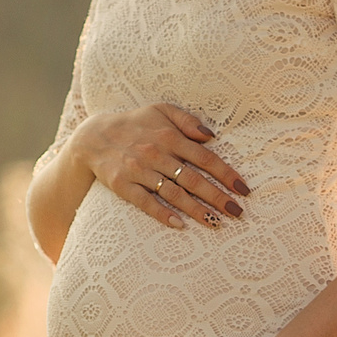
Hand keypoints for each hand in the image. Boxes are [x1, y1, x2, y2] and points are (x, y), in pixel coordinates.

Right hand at [73, 104, 246, 230]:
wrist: (93, 136)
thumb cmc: (135, 124)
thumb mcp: (160, 110)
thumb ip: (187, 121)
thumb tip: (212, 136)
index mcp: (168, 136)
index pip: (204, 158)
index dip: (226, 174)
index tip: (243, 189)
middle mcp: (155, 154)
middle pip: (192, 179)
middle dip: (217, 197)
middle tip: (238, 212)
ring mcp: (138, 171)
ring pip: (172, 193)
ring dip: (196, 210)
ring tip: (217, 222)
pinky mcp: (123, 185)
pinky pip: (145, 202)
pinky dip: (162, 214)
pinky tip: (180, 225)